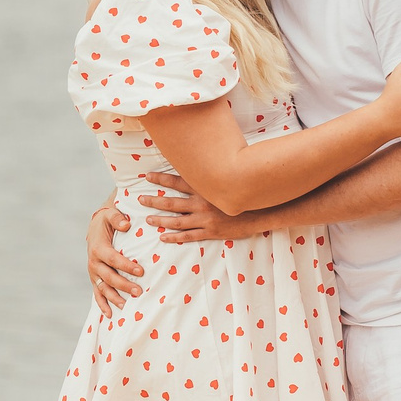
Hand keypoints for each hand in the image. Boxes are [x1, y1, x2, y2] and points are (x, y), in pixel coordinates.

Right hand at [88, 198, 142, 313]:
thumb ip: (117, 218)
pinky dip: (102, 305)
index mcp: (98, 248)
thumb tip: (126, 224)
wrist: (95, 227)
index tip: (140, 271)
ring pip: (103, 288)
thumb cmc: (107, 220)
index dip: (126, 266)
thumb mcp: (110, 214)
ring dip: (114, 298)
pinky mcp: (95, 278)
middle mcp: (94, 262)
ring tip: (127, 306)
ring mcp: (93, 272)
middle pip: (109, 277)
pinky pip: (97, 294)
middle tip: (138, 292)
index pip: (113, 259)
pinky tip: (110, 315)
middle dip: (123, 285)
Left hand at [139, 172, 268, 243]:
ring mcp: (205, 219)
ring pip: (176, 221)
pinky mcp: (211, 232)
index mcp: (204, 189)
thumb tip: (202, 162)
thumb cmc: (244, 193)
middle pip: (171, 203)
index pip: (177, 182)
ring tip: (148, 219)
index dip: (160, 179)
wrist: (261, 212)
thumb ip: (212, 174)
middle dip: (154, 201)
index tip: (147, 177)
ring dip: (160, 220)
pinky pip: (188, 236)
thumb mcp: (227, 180)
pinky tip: (163, 237)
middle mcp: (201, 203)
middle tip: (139, 199)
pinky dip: (174, 237)